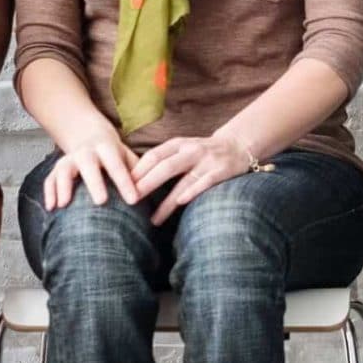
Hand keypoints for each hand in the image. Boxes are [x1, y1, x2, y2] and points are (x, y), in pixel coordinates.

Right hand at [42, 119, 144, 211]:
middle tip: (101, 202)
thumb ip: (138, 171)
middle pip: (88, 165)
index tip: (134, 200)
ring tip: (64, 205)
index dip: (125, 182)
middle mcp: (86, 152)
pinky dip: (49, 192)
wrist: (88, 134)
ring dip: (63, 186)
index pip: (117, 165)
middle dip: (94, 182)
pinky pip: (50, 179)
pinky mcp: (57, 169)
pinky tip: (51, 208)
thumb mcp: (127, 156)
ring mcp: (69, 159)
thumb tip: (150, 192)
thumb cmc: (113, 154)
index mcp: (107, 149)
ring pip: (64, 170)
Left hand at [131, 133, 262, 224]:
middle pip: (165, 167)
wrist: (238, 145)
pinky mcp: (221, 171)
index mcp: (178, 143)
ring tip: (153, 219)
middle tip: (131, 200)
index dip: (138, 170)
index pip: (154, 156)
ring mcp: (207, 160)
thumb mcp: (182, 148)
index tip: (123, 186)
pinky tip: (181, 203)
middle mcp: (191, 150)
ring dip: (167, 202)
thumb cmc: (203, 152)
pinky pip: (205, 182)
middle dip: (146, 184)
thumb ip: (163, 159)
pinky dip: (192, 192)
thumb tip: (132, 179)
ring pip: (183, 180)